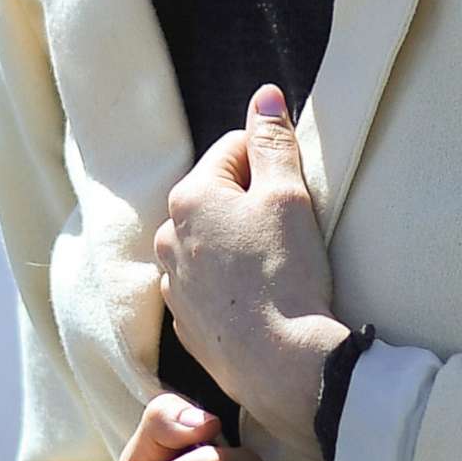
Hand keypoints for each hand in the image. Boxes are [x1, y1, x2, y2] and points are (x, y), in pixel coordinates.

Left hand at [152, 86, 347, 451]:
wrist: (282, 365)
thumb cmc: (287, 274)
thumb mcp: (287, 195)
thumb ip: (273, 140)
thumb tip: (265, 95)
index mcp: (189, 197)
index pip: (234, 151)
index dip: (271, 163)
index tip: (294, 193)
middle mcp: (167, 236)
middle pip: (218, 196)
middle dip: (251, 204)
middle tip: (288, 232)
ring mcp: (172, 281)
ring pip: (211, 241)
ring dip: (238, 243)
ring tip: (275, 267)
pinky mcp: (184, 320)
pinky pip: (208, 284)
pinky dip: (231, 283)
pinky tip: (260, 297)